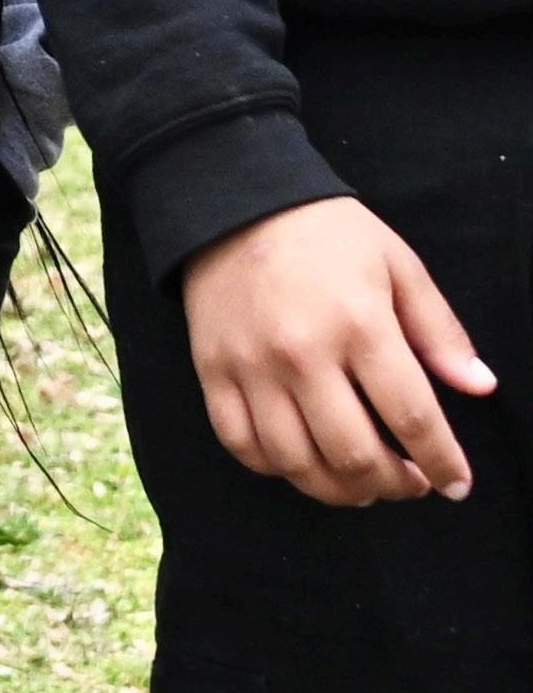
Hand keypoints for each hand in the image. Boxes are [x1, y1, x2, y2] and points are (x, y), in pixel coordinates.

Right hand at [180, 195, 494, 505]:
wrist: (234, 202)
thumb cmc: (327, 233)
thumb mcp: (399, 266)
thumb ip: (440, 331)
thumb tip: (479, 387)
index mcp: (360, 325)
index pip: (412, 418)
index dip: (442, 462)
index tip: (457, 485)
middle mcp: (303, 354)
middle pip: (354, 455)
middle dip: (394, 485)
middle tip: (410, 483)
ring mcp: (252, 367)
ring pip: (298, 463)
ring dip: (339, 490)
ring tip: (362, 485)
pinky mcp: (213, 372)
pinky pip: (243, 445)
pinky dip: (277, 469)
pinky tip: (303, 462)